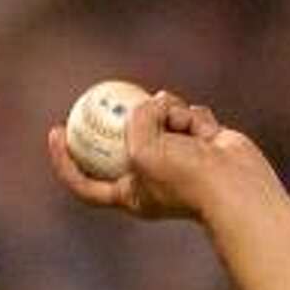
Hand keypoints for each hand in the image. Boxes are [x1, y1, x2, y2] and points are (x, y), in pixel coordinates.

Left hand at [47, 91, 281, 221]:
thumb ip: (136, 121)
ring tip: (182, 125)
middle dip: (127, 118)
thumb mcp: (143, 148)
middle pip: (125, 139)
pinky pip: (188, 116)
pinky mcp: (200, 143)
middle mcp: (150, 177)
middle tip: (112, 96)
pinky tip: (207, 131)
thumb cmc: (185, 178)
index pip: (85, 182)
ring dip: (169, 114)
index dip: (64, 160)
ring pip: (159, 118)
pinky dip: (195, 118)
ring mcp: (176, 158)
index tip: (55, 131)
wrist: (235, 187)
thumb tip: (151, 103)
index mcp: (128, 194)